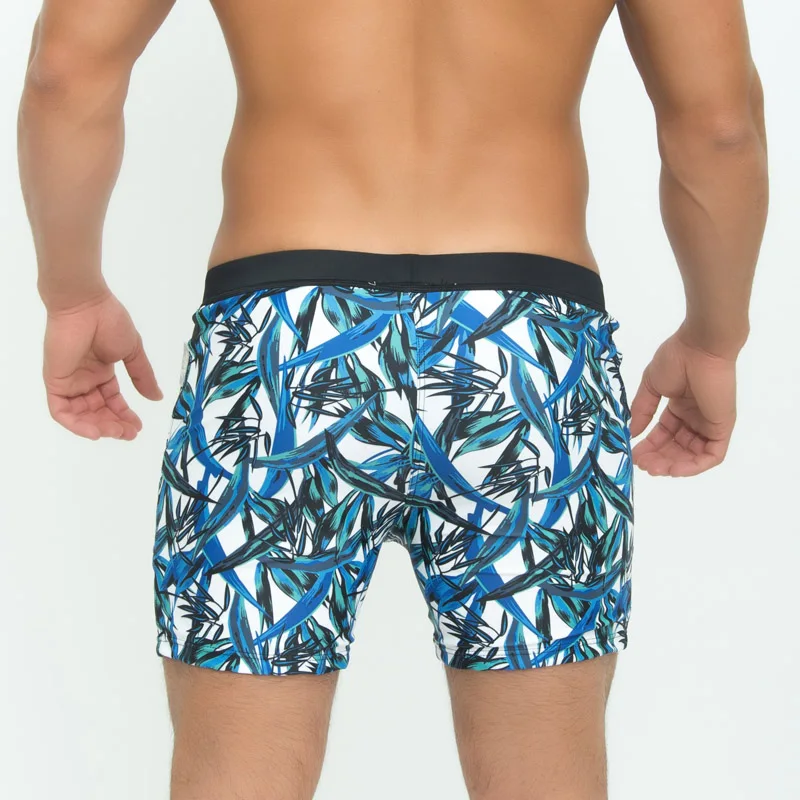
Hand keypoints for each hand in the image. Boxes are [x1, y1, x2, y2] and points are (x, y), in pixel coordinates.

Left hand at [43, 290, 162, 439]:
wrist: (86, 305)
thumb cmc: (109, 321)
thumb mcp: (133, 352)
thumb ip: (143, 376)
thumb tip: (157, 397)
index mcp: (101, 372)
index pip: (112, 401)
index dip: (124, 415)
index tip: (138, 426)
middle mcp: (84, 379)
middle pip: (98, 411)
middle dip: (114, 425)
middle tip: (129, 433)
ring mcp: (69, 381)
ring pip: (80, 415)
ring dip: (98, 427)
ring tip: (116, 432)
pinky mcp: (55, 382)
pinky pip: (61, 411)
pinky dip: (76, 425)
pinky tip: (95, 431)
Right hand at [629, 325, 736, 476]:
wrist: (700, 346)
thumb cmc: (676, 359)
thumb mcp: (651, 387)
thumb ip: (642, 411)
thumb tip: (630, 433)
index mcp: (680, 407)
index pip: (664, 435)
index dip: (649, 447)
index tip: (633, 455)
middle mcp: (696, 418)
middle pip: (676, 448)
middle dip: (658, 459)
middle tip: (641, 465)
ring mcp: (709, 424)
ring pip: (693, 456)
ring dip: (673, 466)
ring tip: (654, 468)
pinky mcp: (722, 427)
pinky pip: (711, 456)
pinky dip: (694, 467)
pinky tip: (674, 469)